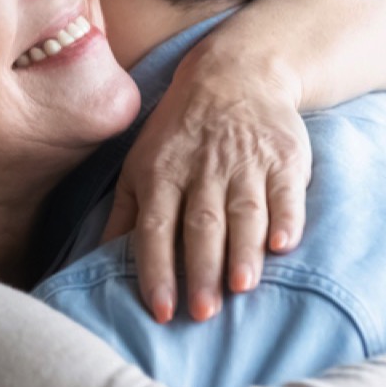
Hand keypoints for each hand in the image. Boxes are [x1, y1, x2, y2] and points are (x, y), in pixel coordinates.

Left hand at [102, 49, 310, 323]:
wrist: (236, 73)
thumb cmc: (180, 131)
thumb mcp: (140, 163)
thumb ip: (124, 213)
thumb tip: (99, 260)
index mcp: (161, 174)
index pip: (155, 228)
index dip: (156, 271)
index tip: (162, 311)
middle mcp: (201, 170)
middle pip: (201, 225)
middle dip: (201, 270)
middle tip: (203, 313)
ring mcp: (245, 162)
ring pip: (243, 212)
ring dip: (243, 250)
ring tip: (242, 286)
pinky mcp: (283, 157)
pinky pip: (285, 192)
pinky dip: (286, 219)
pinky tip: (284, 245)